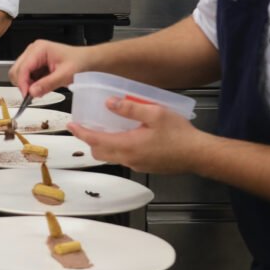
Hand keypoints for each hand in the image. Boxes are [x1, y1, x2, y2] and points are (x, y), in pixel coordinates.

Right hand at [9, 40, 88, 97]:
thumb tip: (32, 92)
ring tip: (40, 90)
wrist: (87, 61)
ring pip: (19, 74)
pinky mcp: (35, 64)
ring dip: (27, 85)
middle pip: (16, 70)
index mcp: (39, 49)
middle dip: (23, 84)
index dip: (22, 83)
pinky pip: (26, 77)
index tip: (26, 96)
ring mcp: (33, 57)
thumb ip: (47, 84)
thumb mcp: (65, 75)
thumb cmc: (79, 62)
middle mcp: (33, 51)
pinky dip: (31, 84)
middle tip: (33, 95)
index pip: (23, 68)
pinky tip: (41, 86)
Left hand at [67, 97, 205, 173]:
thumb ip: (129, 107)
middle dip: (90, 140)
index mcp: (128, 145)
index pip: (95, 140)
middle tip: (86, 126)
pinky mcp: (145, 166)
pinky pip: (124, 158)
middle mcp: (129, 158)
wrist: (199, 154)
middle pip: (99, 152)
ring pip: (111, 156)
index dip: (80, 132)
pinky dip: (117, 148)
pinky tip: (126, 136)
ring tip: (105, 129)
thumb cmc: (180, 135)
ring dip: (104, 144)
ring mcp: (137, 164)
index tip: (71, 125)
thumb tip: (109, 103)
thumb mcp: (154, 113)